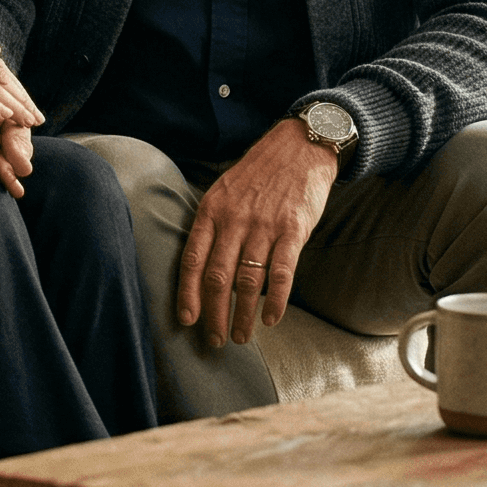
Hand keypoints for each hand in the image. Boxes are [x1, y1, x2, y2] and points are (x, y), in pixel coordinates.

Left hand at [178, 119, 337, 347]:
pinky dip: (275, 300)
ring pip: (247, 281)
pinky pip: (282, 272)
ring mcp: (264, 225)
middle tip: (215, 340)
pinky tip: (271, 319)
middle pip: (217, 278)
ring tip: (242, 336)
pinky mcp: (293, 230)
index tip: (187, 320)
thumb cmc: (259, 174)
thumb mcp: (224, 191)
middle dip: (214, 314)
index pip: (192, 259)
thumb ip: (213, 226)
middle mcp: (234, 220)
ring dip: (243, 315)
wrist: (299, 146)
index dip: (188, 294)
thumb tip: (204, 269)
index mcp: (211, 211)